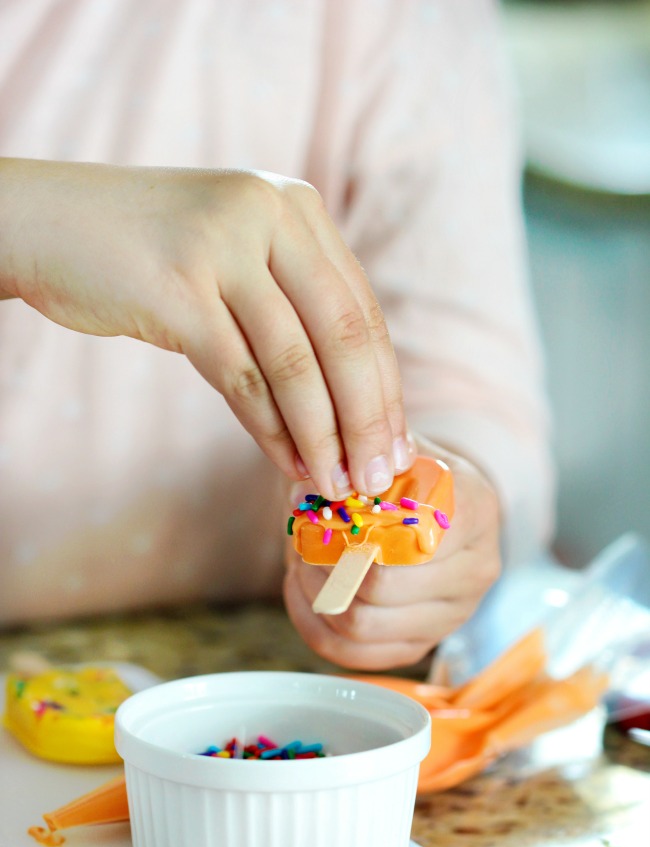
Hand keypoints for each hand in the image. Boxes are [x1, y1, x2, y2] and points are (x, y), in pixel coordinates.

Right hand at [0, 159, 410, 498]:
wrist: (51, 225)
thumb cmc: (150, 252)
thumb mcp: (237, 256)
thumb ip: (291, 304)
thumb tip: (350, 403)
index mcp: (297, 207)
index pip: (362, 311)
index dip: (386, 386)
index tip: (397, 444)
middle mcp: (270, 215)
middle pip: (343, 337)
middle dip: (368, 419)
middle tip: (379, 478)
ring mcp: (223, 248)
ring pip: (296, 364)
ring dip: (323, 436)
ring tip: (338, 484)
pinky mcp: (178, 290)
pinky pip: (242, 377)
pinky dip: (272, 430)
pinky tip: (290, 465)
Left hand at [283, 437, 501, 670]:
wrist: (432, 505)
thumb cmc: (404, 474)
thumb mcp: (386, 454)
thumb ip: (352, 462)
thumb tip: (305, 495)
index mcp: (475, 510)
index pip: (412, 536)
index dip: (357, 531)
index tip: (326, 516)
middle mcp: (475, 569)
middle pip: (381, 587)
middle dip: (327, 563)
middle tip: (304, 542)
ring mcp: (451, 616)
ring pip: (362, 625)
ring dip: (317, 594)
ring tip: (303, 564)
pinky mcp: (420, 646)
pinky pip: (354, 654)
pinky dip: (316, 627)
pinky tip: (306, 596)